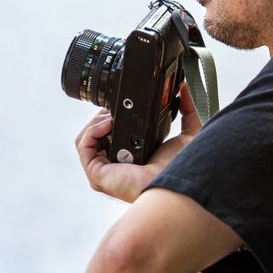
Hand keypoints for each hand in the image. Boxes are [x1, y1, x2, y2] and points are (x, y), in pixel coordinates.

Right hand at [76, 82, 202, 202]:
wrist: (174, 182)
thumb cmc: (179, 168)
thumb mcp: (187, 133)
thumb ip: (189, 111)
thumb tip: (184, 89)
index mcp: (132, 156)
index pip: (113, 131)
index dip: (114, 115)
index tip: (122, 103)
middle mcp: (115, 164)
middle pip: (98, 133)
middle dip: (103, 115)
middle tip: (116, 106)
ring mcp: (103, 170)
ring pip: (88, 138)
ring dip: (96, 121)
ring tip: (112, 115)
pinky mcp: (96, 173)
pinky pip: (84, 146)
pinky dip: (92, 130)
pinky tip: (108, 123)